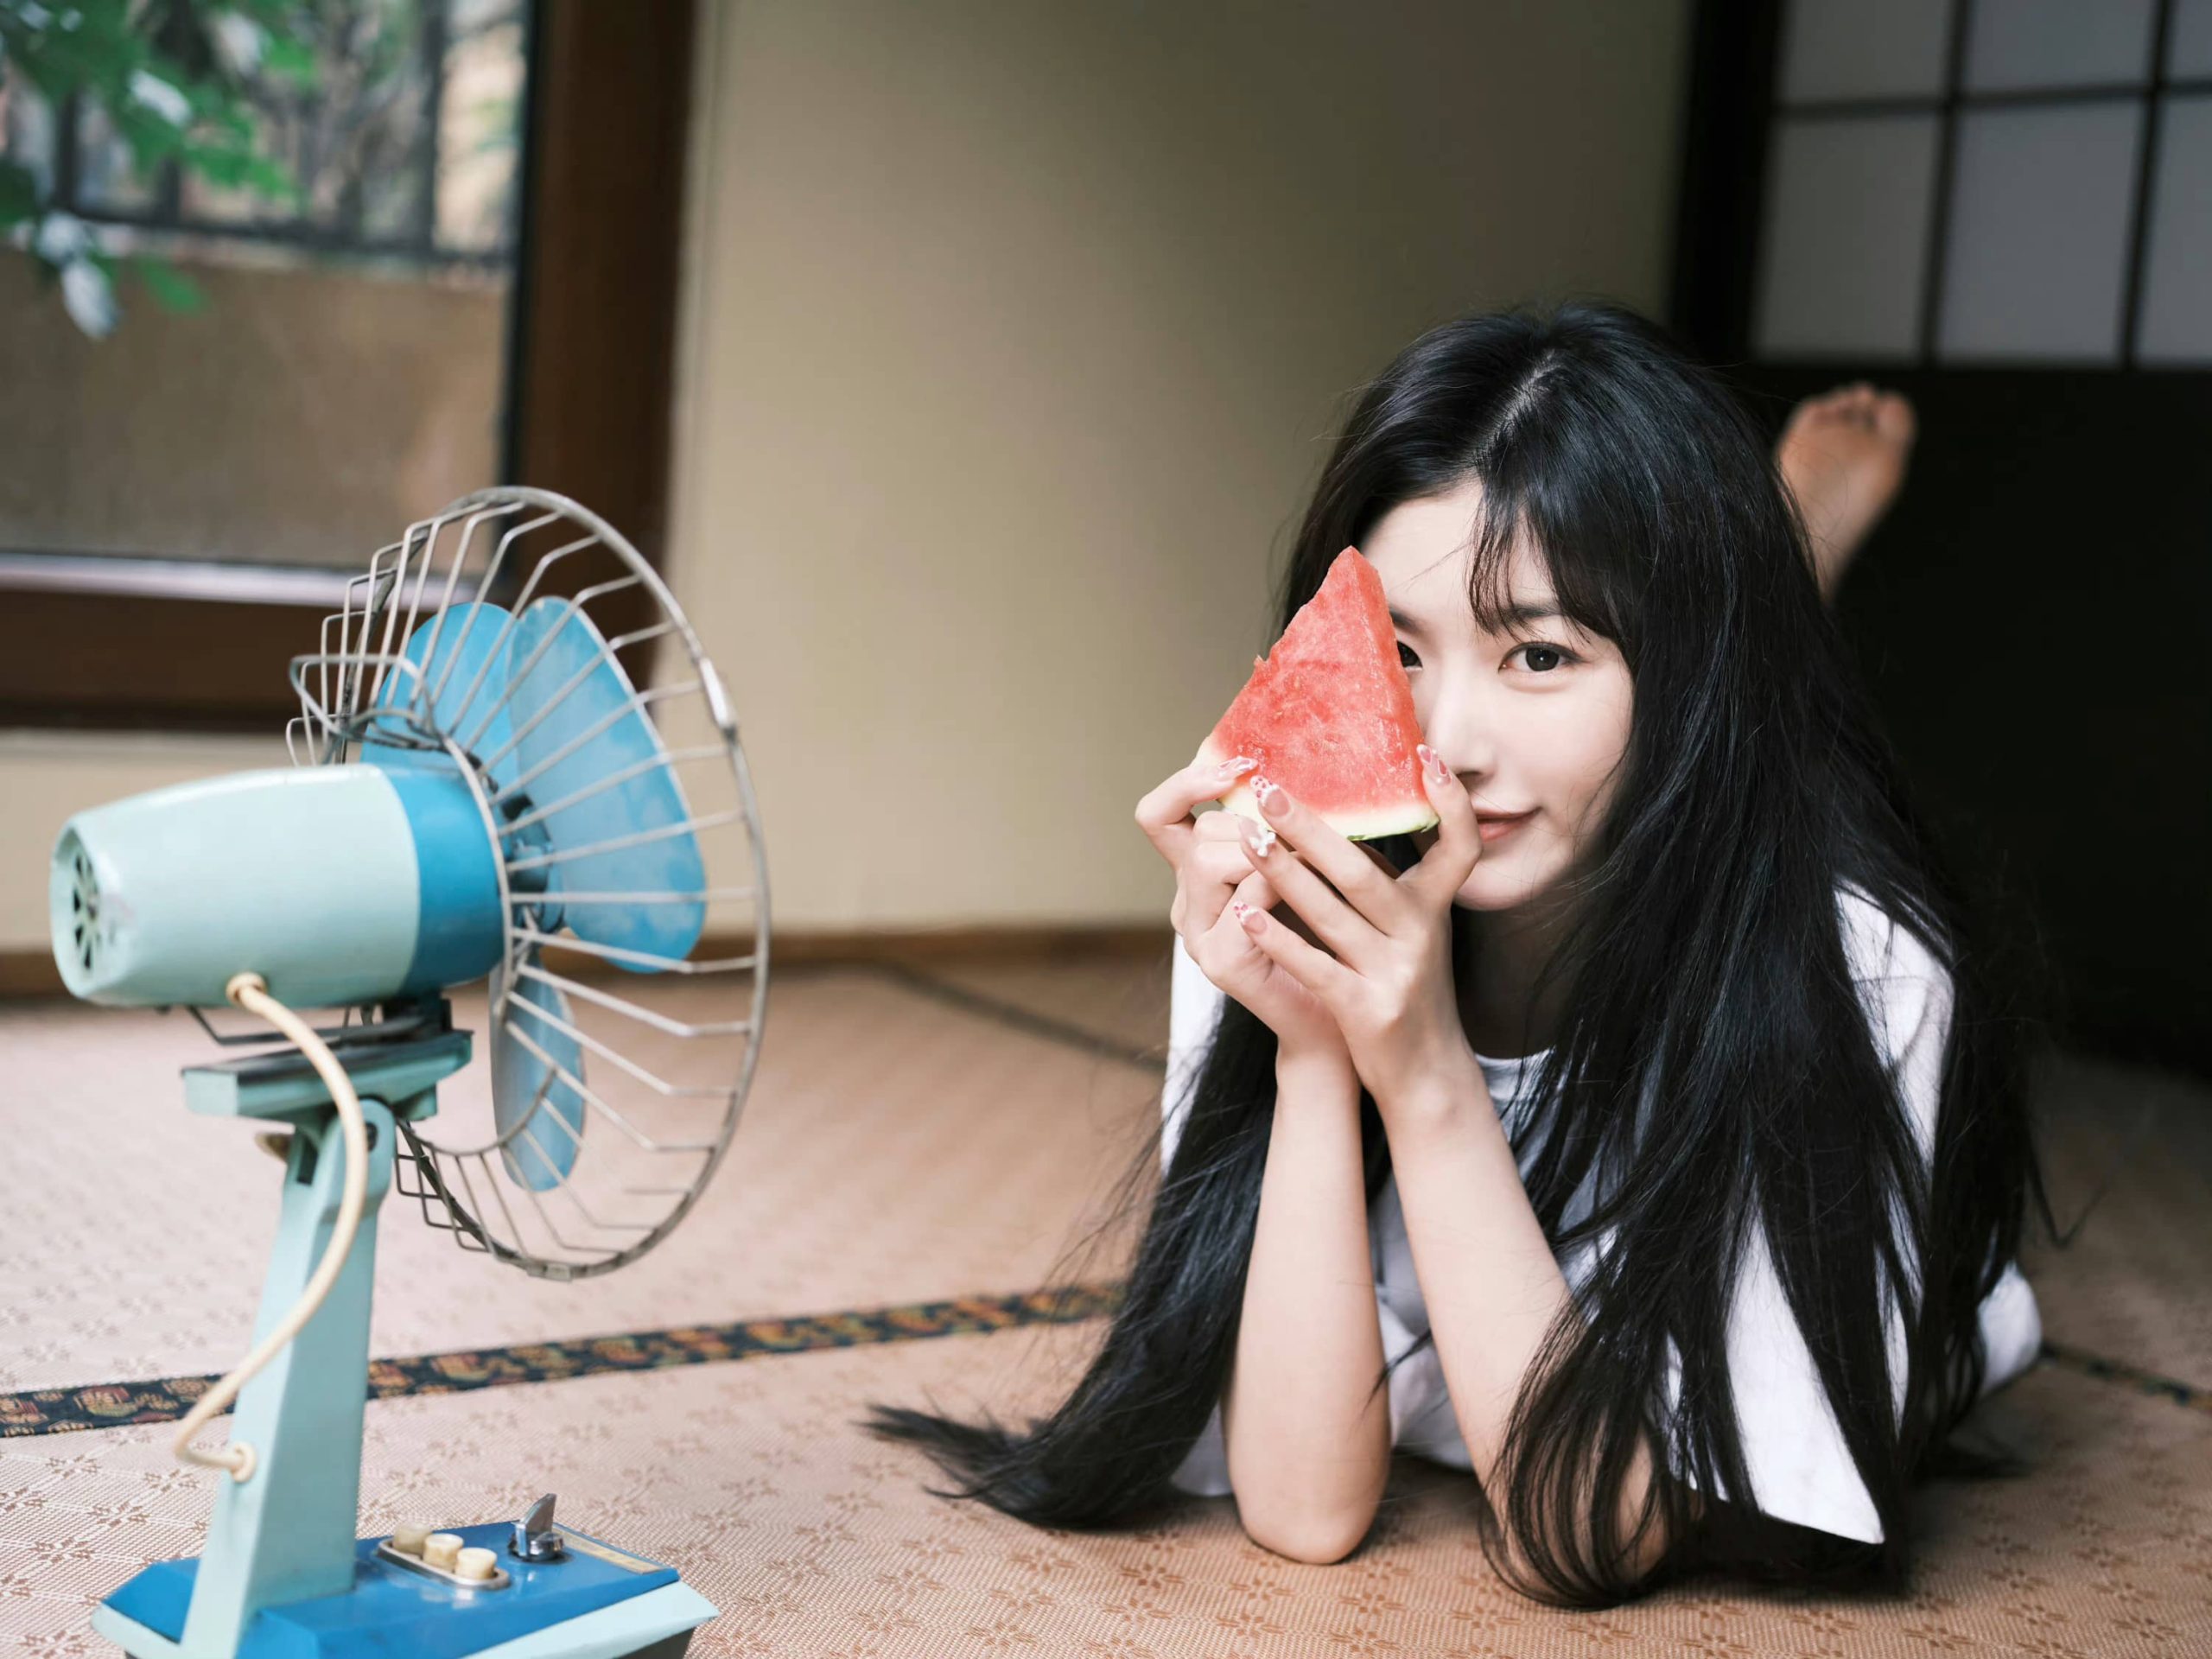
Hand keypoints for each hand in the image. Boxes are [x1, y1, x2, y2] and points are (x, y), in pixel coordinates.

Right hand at [1135, 751, 1351, 1065]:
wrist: (1338, 1019)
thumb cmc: (1331, 934)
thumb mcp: (1310, 865)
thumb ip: (1293, 826)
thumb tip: (1308, 766)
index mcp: (1199, 874)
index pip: (1160, 813)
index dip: (1188, 781)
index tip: (1241, 762)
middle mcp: (1189, 903)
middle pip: (1194, 832)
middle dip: (1250, 822)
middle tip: (1299, 832)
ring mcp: (1199, 937)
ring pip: (1208, 862)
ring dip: (1265, 851)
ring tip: (1312, 861)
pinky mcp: (1221, 966)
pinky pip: (1243, 905)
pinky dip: (1280, 886)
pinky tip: (1314, 887)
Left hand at [1227, 744, 1482, 1108]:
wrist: (1425, 1072)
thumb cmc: (1405, 986)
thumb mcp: (1413, 928)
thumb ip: (1390, 880)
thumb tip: (1341, 817)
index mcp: (1434, 906)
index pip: (1460, 845)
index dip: (1451, 802)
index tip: (1426, 753)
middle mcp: (1422, 933)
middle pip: (1363, 870)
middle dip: (1312, 827)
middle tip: (1268, 787)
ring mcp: (1397, 973)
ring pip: (1334, 913)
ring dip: (1283, 872)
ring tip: (1245, 837)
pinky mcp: (1370, 1010)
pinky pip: (1317, 966)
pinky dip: (1279, 938)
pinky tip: (1244, 914)